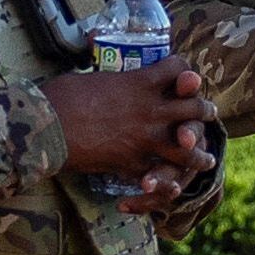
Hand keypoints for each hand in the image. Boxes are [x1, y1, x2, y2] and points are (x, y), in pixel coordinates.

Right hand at [50, 58, 217, 190]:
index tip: (183, 76)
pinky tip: (173, 185)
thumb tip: (109, 81)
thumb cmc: (62, 96)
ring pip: (188, 148)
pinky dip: (167, 181)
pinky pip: (159, 173)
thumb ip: (112, 81)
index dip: (184, 70)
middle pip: (194, 108)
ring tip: (207, 159)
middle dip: (204, 111)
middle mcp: (151, 109)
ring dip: (199, 154)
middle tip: (208, 115)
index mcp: (140, 82)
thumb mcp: (91, 77)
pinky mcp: (132, 163)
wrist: (47, 127)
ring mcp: (144, 138)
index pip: (178, 68)